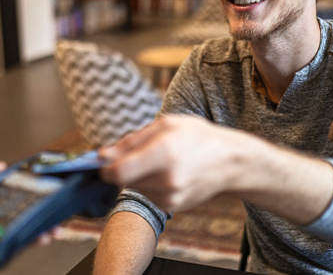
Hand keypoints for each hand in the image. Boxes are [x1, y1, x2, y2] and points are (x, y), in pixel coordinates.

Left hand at [98, 115, 256, 211]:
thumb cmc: (198, 137)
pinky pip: (149, 195)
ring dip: (140, 175)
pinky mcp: (173, 206)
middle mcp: (167, 179)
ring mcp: (171, 196)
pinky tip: (170, 173)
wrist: (231, 162)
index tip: (103, 161)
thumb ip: (131, 140)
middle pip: (124, 179)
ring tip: (163, 161)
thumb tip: (102, 155)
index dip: (105, 168)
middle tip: (145, 152)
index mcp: (164, 152)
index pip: (118, 172)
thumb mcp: (166, 124)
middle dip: (126, 166)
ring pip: (136, 187)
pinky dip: (152, 184)